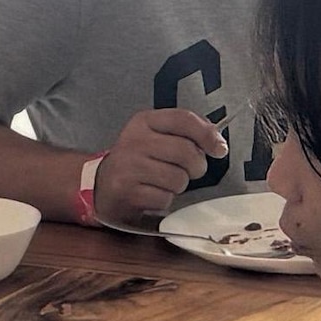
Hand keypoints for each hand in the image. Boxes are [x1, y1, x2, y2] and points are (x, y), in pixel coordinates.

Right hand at [89, 107, 218, 228]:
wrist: (101, 186)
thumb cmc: (139, 160)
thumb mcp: (156, 137)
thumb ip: (185, 133)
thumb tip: (218, 143)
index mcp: (144, 121)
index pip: (183, 119)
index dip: (207, 134)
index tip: (219, 149)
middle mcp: (134, 140)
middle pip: (186, 151)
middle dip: (196, 166)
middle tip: (189, 171)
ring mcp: (129, 167)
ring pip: (178, 178)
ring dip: (179, 185)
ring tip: (165, 182)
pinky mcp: (127, 192)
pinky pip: (165, 198)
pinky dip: (165, 200)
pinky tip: (152, 194)